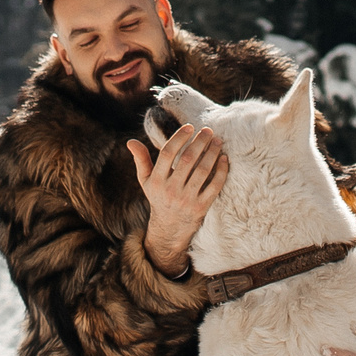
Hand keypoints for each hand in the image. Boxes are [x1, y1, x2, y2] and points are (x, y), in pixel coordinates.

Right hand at [128, 123, 227, 275]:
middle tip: (208, 130)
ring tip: (218, 142)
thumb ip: (140, 160)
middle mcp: (171, 190)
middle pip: (187, 160)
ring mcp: (187, 199)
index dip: (179, 138)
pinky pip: (214, 186)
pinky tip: (224, 159)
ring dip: (212, 154)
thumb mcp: (146, 181)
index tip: (190, 127)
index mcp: (156, 181)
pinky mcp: (201, 207)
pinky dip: (221, 171)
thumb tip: (131, 141)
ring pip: (202, 171)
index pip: (167, 154)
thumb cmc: (159, 197)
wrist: (169, 228)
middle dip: (199, 142)